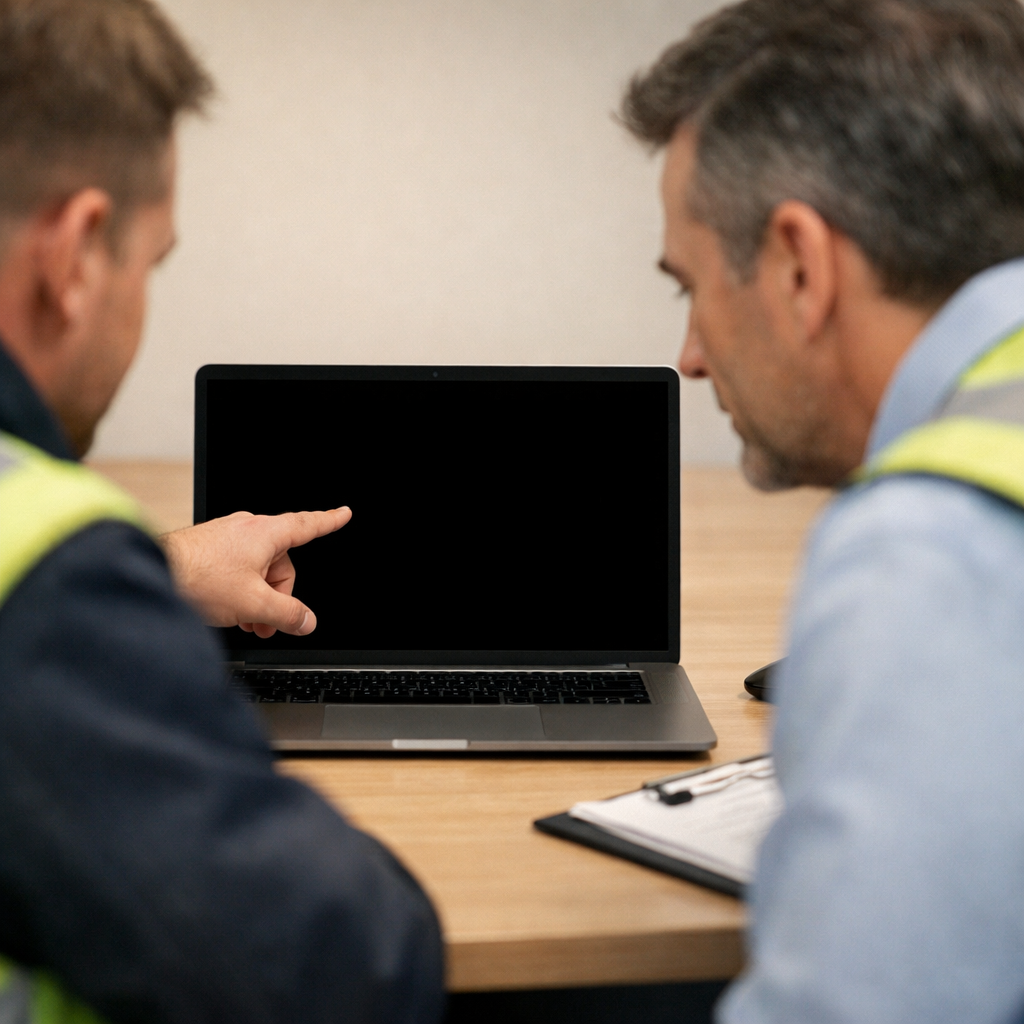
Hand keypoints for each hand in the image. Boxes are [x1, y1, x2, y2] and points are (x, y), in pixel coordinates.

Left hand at [159, 507, 351, 638]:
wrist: (150, 571)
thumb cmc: (196, 577)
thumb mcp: (252, 603)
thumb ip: (286, 614)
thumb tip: (306, 620)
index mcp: (265, 533)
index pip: (307, 525)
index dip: (329, 521)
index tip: (343, 513)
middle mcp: (247, 528)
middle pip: (281, 562)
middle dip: (277, 595)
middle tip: (266, 622)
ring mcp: (227, 536)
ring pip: (258, 568)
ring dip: (256, 596)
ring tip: (242, 621)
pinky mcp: (210, 547)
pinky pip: (238, 567)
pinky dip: (239, 589)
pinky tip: (226, 609)